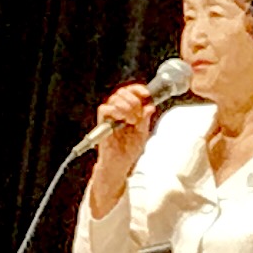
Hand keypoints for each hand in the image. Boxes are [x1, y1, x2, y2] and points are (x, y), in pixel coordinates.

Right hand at [88, 80, 160, 202]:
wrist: (120, 163)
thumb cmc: (129, 150)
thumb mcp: (143, 133)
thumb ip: (145, 119)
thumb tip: (150, 106)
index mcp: (128, 111)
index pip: (130, 92)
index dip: (137, 89)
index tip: (146, 94)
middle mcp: (117, 112)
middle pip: (122, 92)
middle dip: (134, 100)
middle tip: (139, 114)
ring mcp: (109, 117)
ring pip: (114, 98)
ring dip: (127, 106)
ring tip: (133, 120)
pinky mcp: (102, 123)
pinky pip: (105, 109)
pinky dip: (117, 111)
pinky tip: (125, 120)